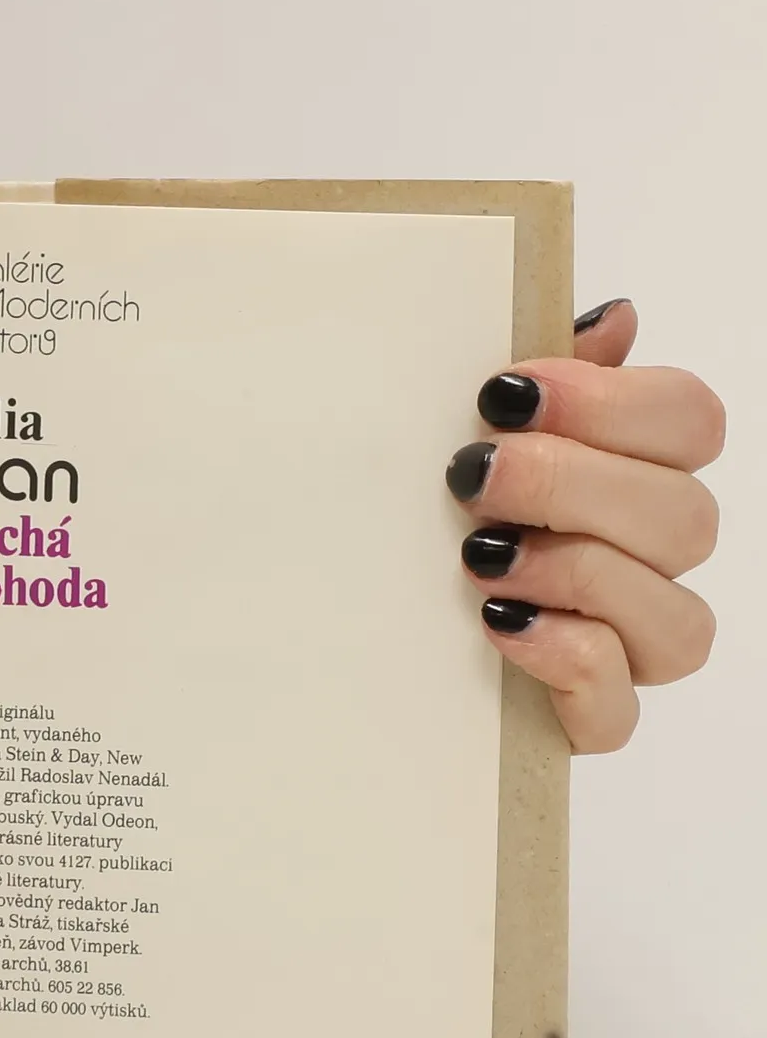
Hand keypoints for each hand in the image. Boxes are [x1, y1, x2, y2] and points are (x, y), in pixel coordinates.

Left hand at [446, 299, 722, 752]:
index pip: (691, 422)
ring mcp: (628, 646)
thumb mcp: (468, 441)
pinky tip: (498, 621)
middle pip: (686, 516)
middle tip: (473, 475)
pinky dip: (566, 657)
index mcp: (634, 475)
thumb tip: (617, 319)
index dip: (611, 402)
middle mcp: (650, 562)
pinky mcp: (588, 717)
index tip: (505, 395)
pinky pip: (619, 703)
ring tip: (479, 557)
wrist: (347, 634)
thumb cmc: (421, 521)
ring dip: (575, 573)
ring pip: (675, 616)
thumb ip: (546, 383)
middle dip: (573, 485)